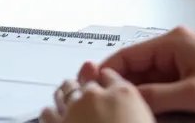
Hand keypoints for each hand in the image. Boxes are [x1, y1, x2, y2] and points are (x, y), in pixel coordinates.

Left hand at [39, 68, 153, 122]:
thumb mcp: (146, 122)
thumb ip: (134, 114)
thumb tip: (129, 117)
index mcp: (124, 95)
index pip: (111, 76)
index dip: (107, 81)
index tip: (106, 86)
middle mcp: (96, 96)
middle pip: (87, 82)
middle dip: (87, 88)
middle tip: (88, 97)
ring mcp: (73, 108)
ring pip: (65, 90)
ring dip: (67, 94)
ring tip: (69, 100)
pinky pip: (47, 111)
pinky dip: (51, 113)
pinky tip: (54, 117)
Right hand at [99, 26, 194, 120]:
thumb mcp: (194, 94)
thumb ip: (156, 95)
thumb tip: (126, 97)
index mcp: (175, 41)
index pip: (128, 54)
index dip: (108, 72)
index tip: (93, 88)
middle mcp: (177, 48)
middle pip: (136, 69)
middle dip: (124, 86)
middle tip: (110, 104)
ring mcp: (184, 64)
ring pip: (148, 81)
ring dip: (140, 95)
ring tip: (129, 109)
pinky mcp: (191, 79)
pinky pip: (163, 89)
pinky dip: (154, 101)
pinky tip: (149, 112)